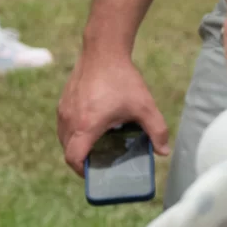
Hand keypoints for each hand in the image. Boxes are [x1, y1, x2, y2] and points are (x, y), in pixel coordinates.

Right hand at [59, 47, 171, 174]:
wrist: (102, 52)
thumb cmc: (122, 80)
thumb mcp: (145, 107)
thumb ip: (157, 131)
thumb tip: (164, 152)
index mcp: (87, 126)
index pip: (73, 158)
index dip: (81, 171)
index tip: (93, 174)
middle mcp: (70, 120)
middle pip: (67, 151)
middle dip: (81, 160)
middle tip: (99, 162)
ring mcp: (64, 110)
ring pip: (64, 138)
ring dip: (75, 146)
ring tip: (95, 145)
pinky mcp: (63, 102)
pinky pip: (63, 126)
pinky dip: (73, 133)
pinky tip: (90, 126)